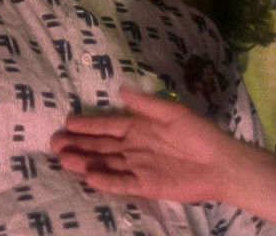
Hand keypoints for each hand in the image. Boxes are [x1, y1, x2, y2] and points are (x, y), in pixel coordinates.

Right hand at [49, 85, 256, 203]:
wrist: (221, 163)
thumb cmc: (199, 134)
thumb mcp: (173, 112)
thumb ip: (145, 104)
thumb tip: (120, 90)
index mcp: (140, 127)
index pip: (108, 126)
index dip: (88, 125)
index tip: (66, 123)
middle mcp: (135, 147)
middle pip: (102, 146)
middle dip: (78, 144)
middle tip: (54, 144)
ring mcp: (139, 167)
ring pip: (106, 163)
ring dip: (86, 161)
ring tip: (64, 159)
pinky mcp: (146, 185)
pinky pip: (122, 182)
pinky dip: (106, 180)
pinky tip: (89, 177)